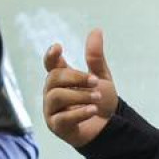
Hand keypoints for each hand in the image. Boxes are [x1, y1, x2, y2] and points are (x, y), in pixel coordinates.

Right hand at [41, 28, 119, 148]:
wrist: (109, 128)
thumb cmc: (101, 102)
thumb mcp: (100, 77)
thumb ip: (95, 57)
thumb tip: (96, 30)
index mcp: (61, 79)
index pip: (50, 64)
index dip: (51, 55)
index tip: (59, 47)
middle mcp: (52, 92)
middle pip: (54, 78)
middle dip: (76, 78)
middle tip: (95, 82)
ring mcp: (51, 109)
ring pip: (56, 96)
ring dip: (80, 96)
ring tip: (97, 99)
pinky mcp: (56, 126)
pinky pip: (62, 117)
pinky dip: (79, 113)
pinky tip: (92, 110)